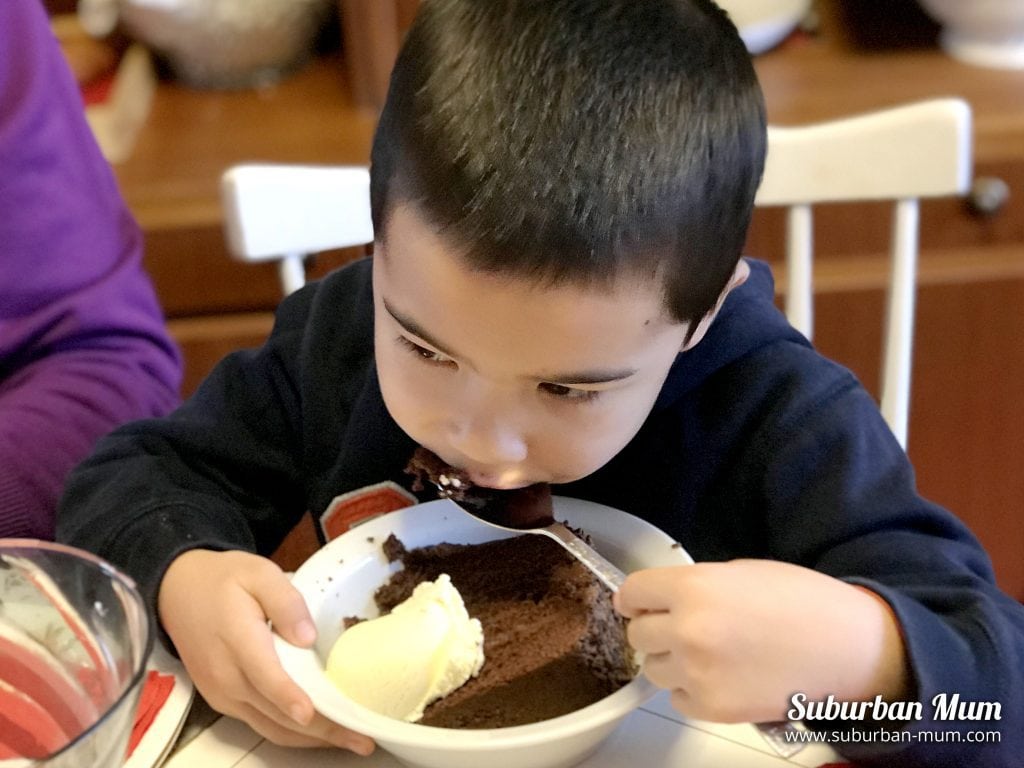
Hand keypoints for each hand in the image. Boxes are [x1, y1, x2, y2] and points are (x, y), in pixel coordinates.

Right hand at [158, 549, 374, 752]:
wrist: (177, 592)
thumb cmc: (224, 580)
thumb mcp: (259, 573)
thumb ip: (285, 601)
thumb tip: (307, 637)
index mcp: (238, 640)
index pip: (264, 675)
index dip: (288, 697)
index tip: (311, 714)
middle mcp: (227, 676)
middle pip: (276, 713)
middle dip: (321, 731)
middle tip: (364, 740)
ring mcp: (223, 694)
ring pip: (271, 727)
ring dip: (312, 740)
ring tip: (354, 742)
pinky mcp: (223, 701)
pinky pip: (261, 725)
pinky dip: (292, 733)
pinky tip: (321, 732)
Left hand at [614, 559, 908, 723]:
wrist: (847, 648)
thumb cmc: (801, 602)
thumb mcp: (738, 572)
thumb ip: (693, 586)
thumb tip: (660, 598)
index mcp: (693, 587)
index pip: (632, 593)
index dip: (634, 598)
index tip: (637, 603)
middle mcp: (688, 630)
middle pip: (637, 635)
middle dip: (655, 629)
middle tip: (682, 627)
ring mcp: (698, 673)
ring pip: (653, 669)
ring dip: (672, 661)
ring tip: (710, 653)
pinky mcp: (713, 708)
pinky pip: (678, 698)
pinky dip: (692, 689)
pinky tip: (723, 675)